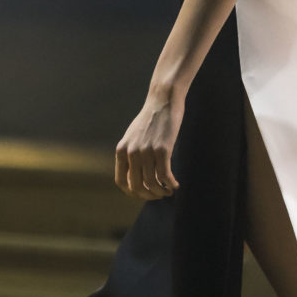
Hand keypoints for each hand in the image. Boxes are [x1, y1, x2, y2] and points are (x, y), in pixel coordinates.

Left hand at [115, 82, 183, 199]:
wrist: (163, 101)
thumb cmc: (151, 120)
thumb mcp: (133, 137)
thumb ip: (130, 154)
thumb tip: (135, 177)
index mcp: (121, 150)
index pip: (121, 182)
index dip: (133, 193)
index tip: (144, 194)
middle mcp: (131, 152)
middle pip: (136, 186)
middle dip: (149, 195)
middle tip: (159, 195)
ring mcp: (146, 151)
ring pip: (152, 183)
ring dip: (161, 192)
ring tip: (168, 191)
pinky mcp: (162, 149)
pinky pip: (165, 176)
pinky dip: (170, 184)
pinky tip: (175, 185)